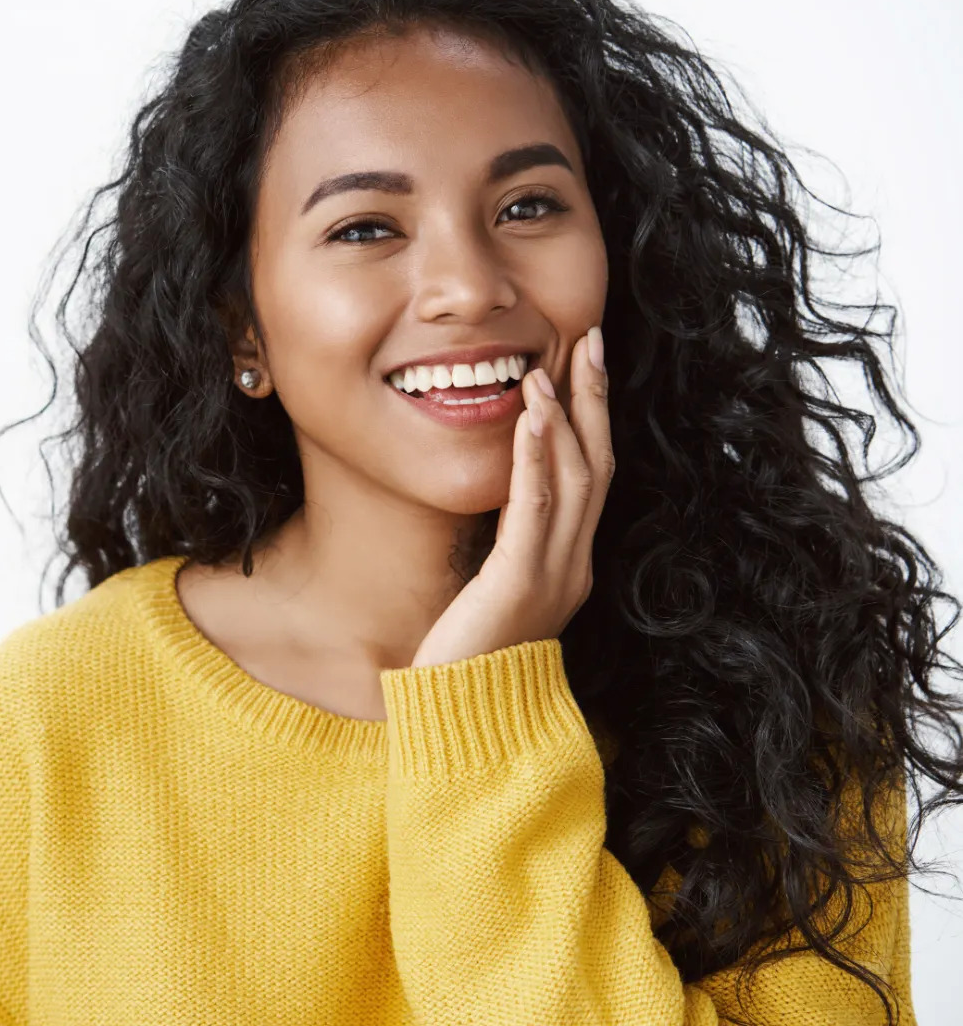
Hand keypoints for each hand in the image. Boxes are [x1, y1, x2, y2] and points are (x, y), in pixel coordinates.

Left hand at [410, 326, 613, 668]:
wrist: (464, 724)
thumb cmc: (466, 662)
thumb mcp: (489, 592)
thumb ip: (500, 550)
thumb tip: (493, 506)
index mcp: (568, 566)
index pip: (592, 478)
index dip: (592, 419)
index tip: (586, 365)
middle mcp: (573, 566)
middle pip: (598, 466)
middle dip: (595, 399)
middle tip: (592, 339)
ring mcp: (553, 575)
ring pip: (577, 480)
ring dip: (567, 416)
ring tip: (555, 364)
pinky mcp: (520, 584)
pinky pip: (535, 509)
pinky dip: (536, 458)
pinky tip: (532, 417)